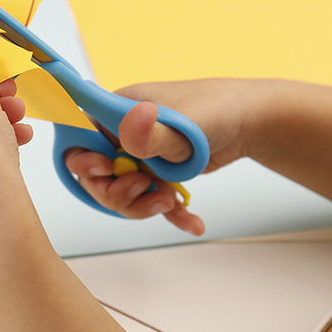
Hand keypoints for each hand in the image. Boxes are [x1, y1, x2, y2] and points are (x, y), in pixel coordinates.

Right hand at [65, 79, 266, 233]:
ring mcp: (139, 154)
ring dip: (142, 206)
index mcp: (116, 111)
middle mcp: (122, 133)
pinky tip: (192, 222)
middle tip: (144, 189)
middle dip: (116, 192)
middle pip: (97, 174)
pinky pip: (151, 199)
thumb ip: (153, 134)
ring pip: (122, 193)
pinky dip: (169, 213)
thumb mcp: (184, 125)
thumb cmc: (217, 109)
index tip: (105, 170)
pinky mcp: (158, 172)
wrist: (252, 122)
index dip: (83, 160)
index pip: (79, 137)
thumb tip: (130, 124)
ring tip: (170, 202)